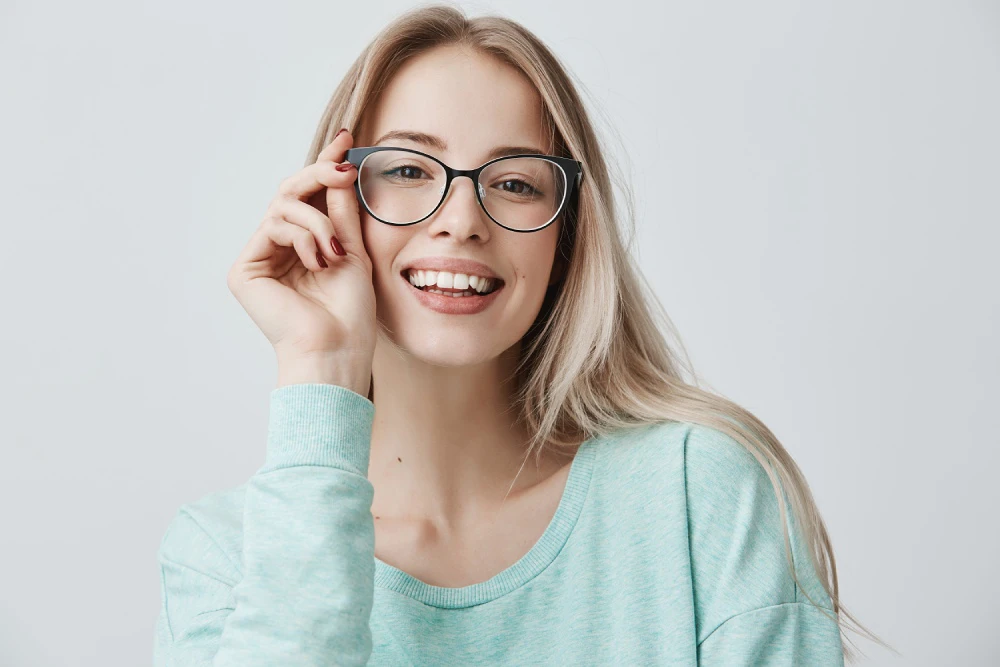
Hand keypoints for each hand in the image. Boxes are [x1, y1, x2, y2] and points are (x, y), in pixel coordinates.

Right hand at [226, 129, 375, 393]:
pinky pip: (274, 226)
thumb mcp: (353, 250)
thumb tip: (341, 167)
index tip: (347, 138)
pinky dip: (303, 237)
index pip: (310, 198)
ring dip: (317, 221)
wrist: (338, 349)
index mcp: (303, 249)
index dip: (325, 166)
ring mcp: (259, 260)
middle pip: (290, 193)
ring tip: (334, 250)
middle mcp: (277, 252)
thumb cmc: (351, 314)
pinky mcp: (244, 271)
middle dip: (320, 175)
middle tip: (345, 169)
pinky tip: (318, 261)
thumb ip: (342, 211)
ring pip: (283, 206)